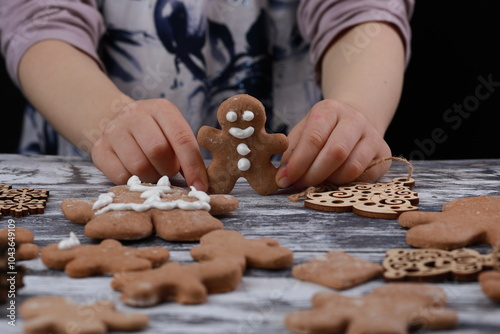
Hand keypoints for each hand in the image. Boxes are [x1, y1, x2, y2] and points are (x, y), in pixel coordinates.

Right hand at [91, 99, 207, 189]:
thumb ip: (187, 153)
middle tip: (168, 171)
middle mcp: (135, 114)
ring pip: (139, 166)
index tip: (200, 187)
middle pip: (158, 151)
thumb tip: (202, 185)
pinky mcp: (100, 149)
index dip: (193, 166)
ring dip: (152, 177)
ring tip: (153, 171)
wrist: (115, 122)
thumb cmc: (155, 133)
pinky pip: (121, 176)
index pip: (182, 139)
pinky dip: (134, 182)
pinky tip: (137, 174)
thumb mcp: (173, 133)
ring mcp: (114, 130)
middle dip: (169, 169)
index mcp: (161, 109)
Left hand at [276, 99, 390, 188]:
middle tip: (300, 185)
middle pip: (335, 152)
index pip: (314, 138)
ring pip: (352, 167)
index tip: (284, 180)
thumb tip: (283, 177)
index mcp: (329, 110)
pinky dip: (346, 184)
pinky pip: (365, 177)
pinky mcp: (384, 154)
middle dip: (313, 174)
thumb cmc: (323, 130)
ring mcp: (372, 136)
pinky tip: (335, 181)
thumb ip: (292, 151)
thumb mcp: (304, 131)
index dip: (297, 163)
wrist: (355, 121)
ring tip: (317, 183)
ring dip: (330, 181)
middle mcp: (354, 119)